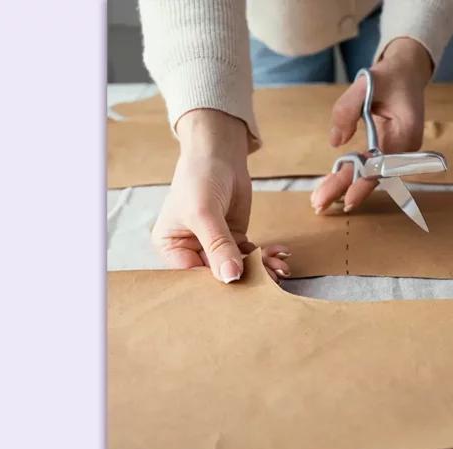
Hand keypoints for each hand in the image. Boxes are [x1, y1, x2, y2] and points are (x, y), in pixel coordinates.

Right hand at [152, 109, 290, 282]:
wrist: (219, 153)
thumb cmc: (199, 178)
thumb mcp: (204, 213)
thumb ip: (218, 246)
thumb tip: (230, 277)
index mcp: (171, 248)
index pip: (193, 276)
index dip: (216, 285)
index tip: (241, 290)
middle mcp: (191, 251)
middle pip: (217, 275)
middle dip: (244, 278)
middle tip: (271, 280)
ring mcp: (215, 246)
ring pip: (238, 267)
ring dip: (260, 269)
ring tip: (280, 269)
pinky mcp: (234, 239)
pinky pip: (250, 256)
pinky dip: (265, 257)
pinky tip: (279, 255)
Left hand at [310, 38, 432, 213]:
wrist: (407, 73)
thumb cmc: (389, 77)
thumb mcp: (367, 83)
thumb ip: (348, 109)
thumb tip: (335, 142)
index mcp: (406, 133)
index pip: (383, 164)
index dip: (364, 183)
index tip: (347, 200)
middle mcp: (405, 149)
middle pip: (372, 175)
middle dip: (345, 190)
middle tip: (318, 205)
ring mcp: (397, 153)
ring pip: (369, 175)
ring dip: (344, 187)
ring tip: (319, 200)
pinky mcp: (387, 153)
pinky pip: (368, 168)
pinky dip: (349, 176)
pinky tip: (330, 186)